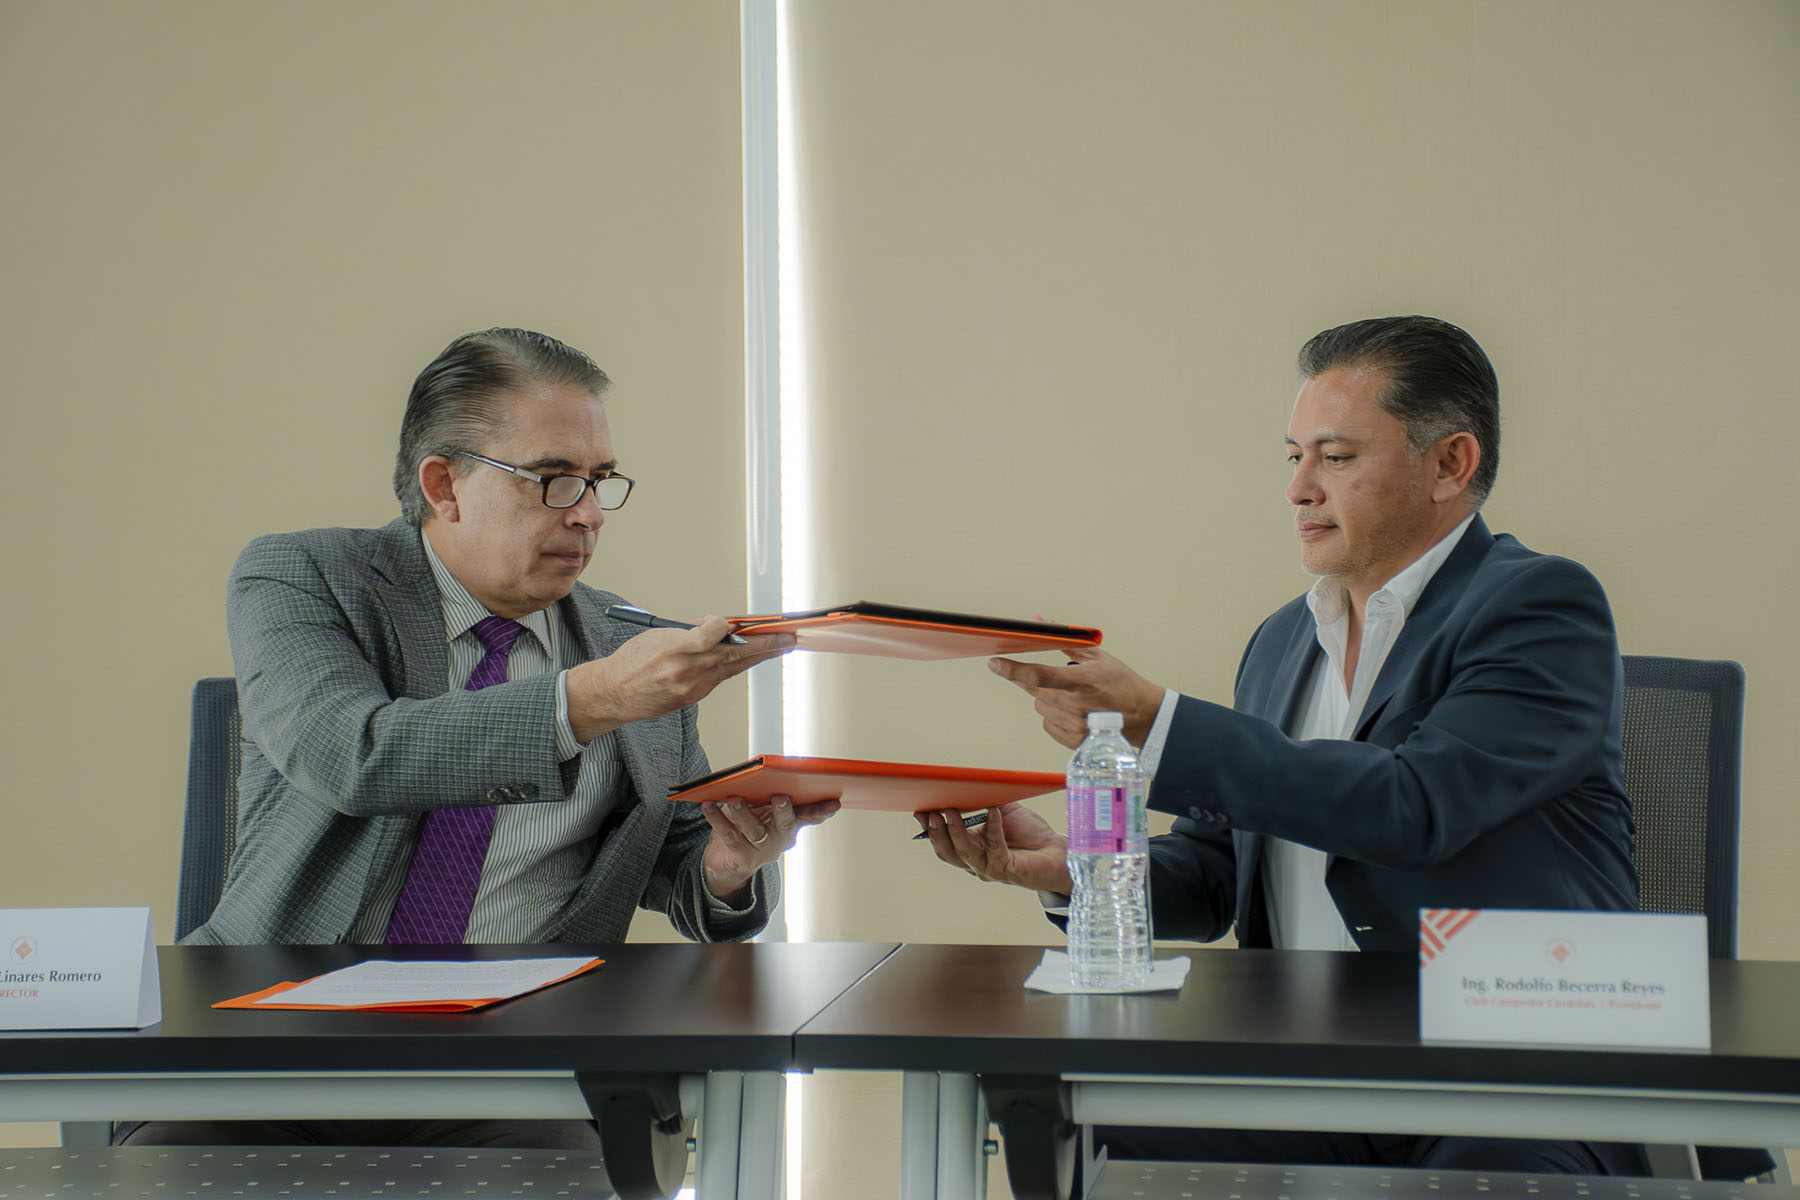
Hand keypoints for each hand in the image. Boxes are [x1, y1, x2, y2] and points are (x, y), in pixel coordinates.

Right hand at [566, 617, 792, 741]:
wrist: (615, 693)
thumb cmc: (633, 660)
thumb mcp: (657, 632)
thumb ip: (691, 628)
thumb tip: (721, 625)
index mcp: (674, 647)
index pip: (710, 634)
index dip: (724, 626)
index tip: (732, 622)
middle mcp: (685, 670)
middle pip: (733, 655)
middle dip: (765, 646)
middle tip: (789, 637)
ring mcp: (692, 687)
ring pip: (732, 669)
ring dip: (758, 656)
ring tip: (781, 645)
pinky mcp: (693, 698)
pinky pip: (719, 679)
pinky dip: (733, 667)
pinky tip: (746, 658)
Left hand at [700, 793, 840, 901]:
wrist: (729, 864)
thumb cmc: (748, 826)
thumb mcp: (762, 810)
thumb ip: (765, 796)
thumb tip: (762, 773)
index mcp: (791, 823)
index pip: (810, 815)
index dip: (822, 809)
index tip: (834, 801)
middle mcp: (781, 838)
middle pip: (786, 823)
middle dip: (784, 810)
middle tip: (780, 797)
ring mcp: (762, 850)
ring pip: (755, 830)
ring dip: (744, 812)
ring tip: (733, 798)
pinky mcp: (742, 857)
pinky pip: (729, 836)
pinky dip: (717, 819)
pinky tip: (709, 805)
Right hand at [916, 802, 1071, 894]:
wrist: (1058, 853)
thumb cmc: (1030, 834)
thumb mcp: (1002, 812)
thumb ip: (985, 801)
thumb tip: (968, 782)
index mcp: (971, 850)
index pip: (943, 843)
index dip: (929, 830)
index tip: (919, 810)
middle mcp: (977, 863)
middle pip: (948, 852)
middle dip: (936, 832)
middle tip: (931, 812)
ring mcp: (990, 869)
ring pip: (965, 854)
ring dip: (956, 832)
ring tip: (951, 811)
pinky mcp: (1008, 870)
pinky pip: (995, 849)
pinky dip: (992, 828)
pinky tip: (993, 811)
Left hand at [988, 645, 1162, 748]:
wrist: (1143, 716)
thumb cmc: (1120, 682)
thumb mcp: (1096, 655)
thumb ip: (1064, 638)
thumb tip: (1040, 619)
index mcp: (1081, 681)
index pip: (1039, 675)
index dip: (1013, 669)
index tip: (994, 663)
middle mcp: (1076, 706)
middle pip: (1035, 690)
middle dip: (1037, 680)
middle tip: (1055, 678)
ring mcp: (1075, 726)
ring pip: (1040, 706)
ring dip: (1048, 698)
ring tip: (1073, 696)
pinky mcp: (1074, 741)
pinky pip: (1047, 724)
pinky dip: (1055, 716)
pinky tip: (1074, 711)